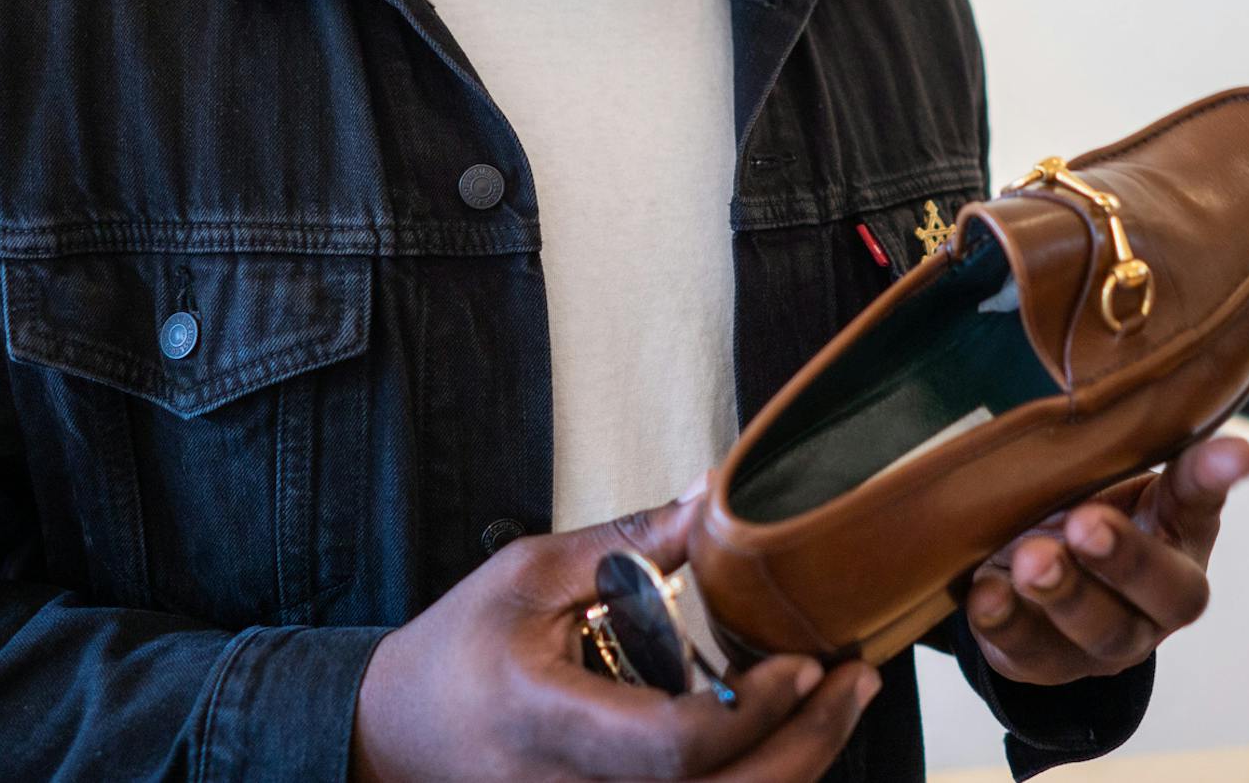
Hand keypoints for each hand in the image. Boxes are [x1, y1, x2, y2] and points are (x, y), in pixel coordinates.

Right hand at [350, 494, 879, 781]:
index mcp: (554, 723)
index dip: (753, 714)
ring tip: (842, 700)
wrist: (393, 737)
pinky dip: (757, 780)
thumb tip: (712, 496)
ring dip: (799, 766)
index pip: (674, 749)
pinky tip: (788, 734)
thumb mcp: (529, 572)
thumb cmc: (456, 651)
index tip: (802, 662)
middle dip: (808, 745)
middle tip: (855, 678)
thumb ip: (626, 541)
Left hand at [961, 435, 1248, 685]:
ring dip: (1064, 595)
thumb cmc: (1076, 506)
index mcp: (1179, 535)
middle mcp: (1155, 600)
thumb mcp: (1100, 472)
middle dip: (1126, 559)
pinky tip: (987, 596)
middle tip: (1086, 523)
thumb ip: (1119, 441)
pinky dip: (1004, 623)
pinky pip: (1028, 654)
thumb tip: (1138, 385)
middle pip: (1164, 592)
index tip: (1239, 451)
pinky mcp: (1045, 664)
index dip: (1215, 478)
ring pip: (1099, 632)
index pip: (1202, 502)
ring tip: (1031, 561)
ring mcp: (1104, 641)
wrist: (1025, 572)